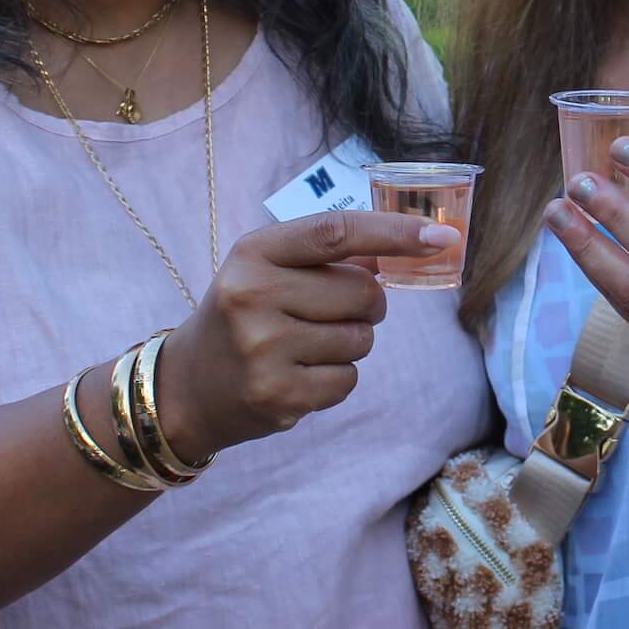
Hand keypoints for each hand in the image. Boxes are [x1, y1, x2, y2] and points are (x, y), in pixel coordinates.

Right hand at [151, 209, 453, 456]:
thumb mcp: (268, 268)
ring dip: (350, 343)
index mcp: (253, 253)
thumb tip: (414, 243)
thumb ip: (330, 254)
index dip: (394, 233)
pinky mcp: (278, 396)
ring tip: (304, 345)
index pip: (336, 232)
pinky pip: (348, 380)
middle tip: (330, 312)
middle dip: (366, 304)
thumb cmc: (245, 315)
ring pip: (361, 339)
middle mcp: (253, 296)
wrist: (187, 387)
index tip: (441, 236)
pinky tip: (299, 374)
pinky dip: (336, 378)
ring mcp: (263, 349)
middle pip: (363, 293)